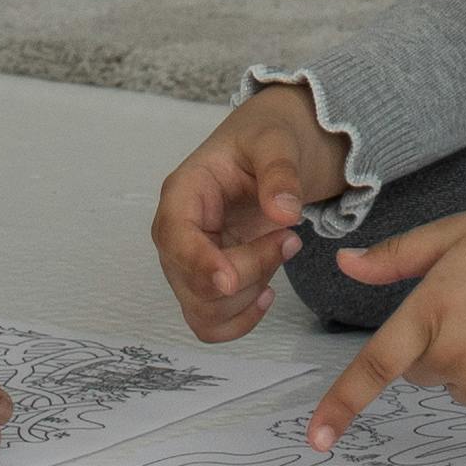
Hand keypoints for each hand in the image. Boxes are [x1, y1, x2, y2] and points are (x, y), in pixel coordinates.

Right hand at [153, 86, 344, 339]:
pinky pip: (211, 324)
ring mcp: (187, 264)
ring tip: (280, 251)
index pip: (175, 238)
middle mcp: (175, 234)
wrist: (269, 153)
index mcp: (183, 193)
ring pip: (204, 310)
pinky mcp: (204, 284)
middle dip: (248, 271)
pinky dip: (242, 320)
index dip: (198, 263)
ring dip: (249, 294)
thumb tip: (284, 213)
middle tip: (290, 238)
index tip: (229, 280)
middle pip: (194, 282)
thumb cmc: (264, 140)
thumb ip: (280, 172)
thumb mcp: (277, 141)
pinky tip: (268, 291)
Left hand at [305, 175, 465, 449]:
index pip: (375, 367)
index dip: (342, 405)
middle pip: (421, 370)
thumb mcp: (456, 233)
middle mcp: (456, 356)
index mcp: (433, 310)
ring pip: (458, 388)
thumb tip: (346, 264)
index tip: (316, 441)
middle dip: (438, 344)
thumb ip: (397, 256)